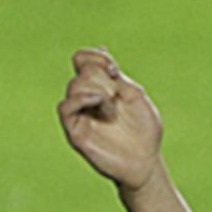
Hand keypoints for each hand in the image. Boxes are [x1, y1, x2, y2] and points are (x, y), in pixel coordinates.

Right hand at [58, 48, 165, 192]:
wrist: (146, 161)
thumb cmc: (144, 130)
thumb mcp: (135, 96)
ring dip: (96, 90)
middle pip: (83, 73)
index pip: (84, 61)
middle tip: (118, 96)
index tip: (112, 67)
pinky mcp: (74, 129)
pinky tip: (97, 101)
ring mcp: (79, 113)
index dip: (93, 57)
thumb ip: (117, 77)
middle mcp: (87, 97)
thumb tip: (102, 50)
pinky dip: (79, 99)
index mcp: (102, 86)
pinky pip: (65, 107)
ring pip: (74, 87)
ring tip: (112, 106)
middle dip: (102, 79)